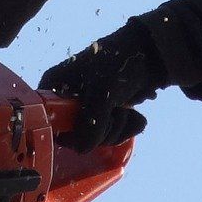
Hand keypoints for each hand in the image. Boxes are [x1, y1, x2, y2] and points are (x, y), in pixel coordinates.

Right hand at [39, 22, 165, 151]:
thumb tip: (81, 150)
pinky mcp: (109, 112)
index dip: (67, 132)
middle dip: (102, 130)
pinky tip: (136, 116)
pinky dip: (127, 127)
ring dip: (118, 127)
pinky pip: (113, 132)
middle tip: (114, 113)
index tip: (84, 134)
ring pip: (97, 136)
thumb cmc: (118, 65)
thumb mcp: (101, 94)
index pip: (50, 119)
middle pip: (76, 134)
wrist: (151, 52)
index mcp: (57, 86)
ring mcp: (90, 106)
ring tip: (126, 109)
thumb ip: (90, 125)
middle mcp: (69, 98)